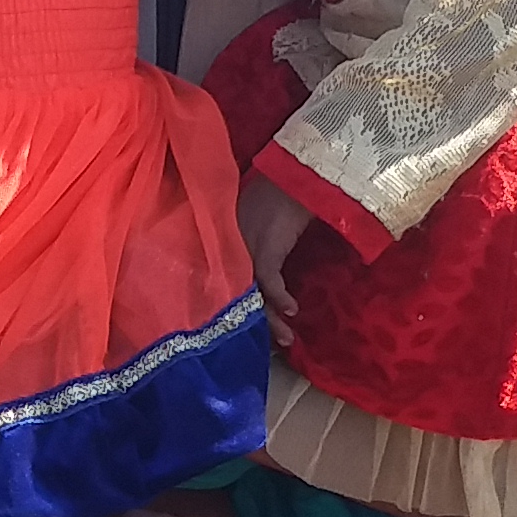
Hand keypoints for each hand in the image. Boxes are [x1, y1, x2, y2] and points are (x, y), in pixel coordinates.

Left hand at [238, 178, 316, 337]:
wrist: (294, 174)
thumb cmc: (278, 194)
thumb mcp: (257, 222)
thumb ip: (252, 244)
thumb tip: (261, 272)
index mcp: (222, 242)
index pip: (223, 282)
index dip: (236, 307)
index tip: (251, 327)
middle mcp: (229, 248)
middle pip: (237, 294)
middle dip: (255, 322)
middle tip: (270, 342)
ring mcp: (245, 249)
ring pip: (253, 295)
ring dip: (271, 319)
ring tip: (286, 339)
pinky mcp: (265, 248)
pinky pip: (270, 282)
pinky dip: (281, 298)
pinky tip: (292, 310)